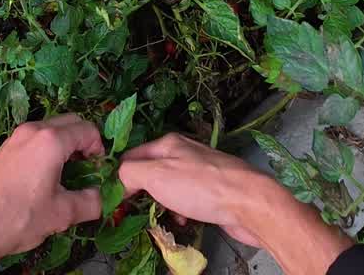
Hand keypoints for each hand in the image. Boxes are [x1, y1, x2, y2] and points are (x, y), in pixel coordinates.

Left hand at [0, 114, 105, 274]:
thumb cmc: (16, 217)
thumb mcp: (61, 214)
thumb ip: (92, 202)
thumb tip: (108, 197)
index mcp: (50, 140)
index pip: (88, 129)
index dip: (101, 148)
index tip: (101, 171)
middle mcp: (31, 131)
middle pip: (69, 123)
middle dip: (84, 142)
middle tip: (88, 170)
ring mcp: (13, 139)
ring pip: (49, 131)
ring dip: (64, 146)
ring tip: (67, 177)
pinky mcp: (1, 151)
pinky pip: (32, 142)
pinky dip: (45, 152)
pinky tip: (42, 181)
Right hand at [118, 134, 351, 274]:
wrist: (248, 203)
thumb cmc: (200, 187)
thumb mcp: (156, 175)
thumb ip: (130, 172)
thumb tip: (119, 178)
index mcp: (168, 143)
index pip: (131, 157)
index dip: (120, 178)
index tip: (115, 201)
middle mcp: (183, 153)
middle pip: (150, 172)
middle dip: (142, 193)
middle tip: (137, 212)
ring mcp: (200, 171)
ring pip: (168, 187)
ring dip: (162, 204)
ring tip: (163, 217)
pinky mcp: (212, 190)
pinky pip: (186, 199)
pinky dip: (181, 209)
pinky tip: (185, 220)